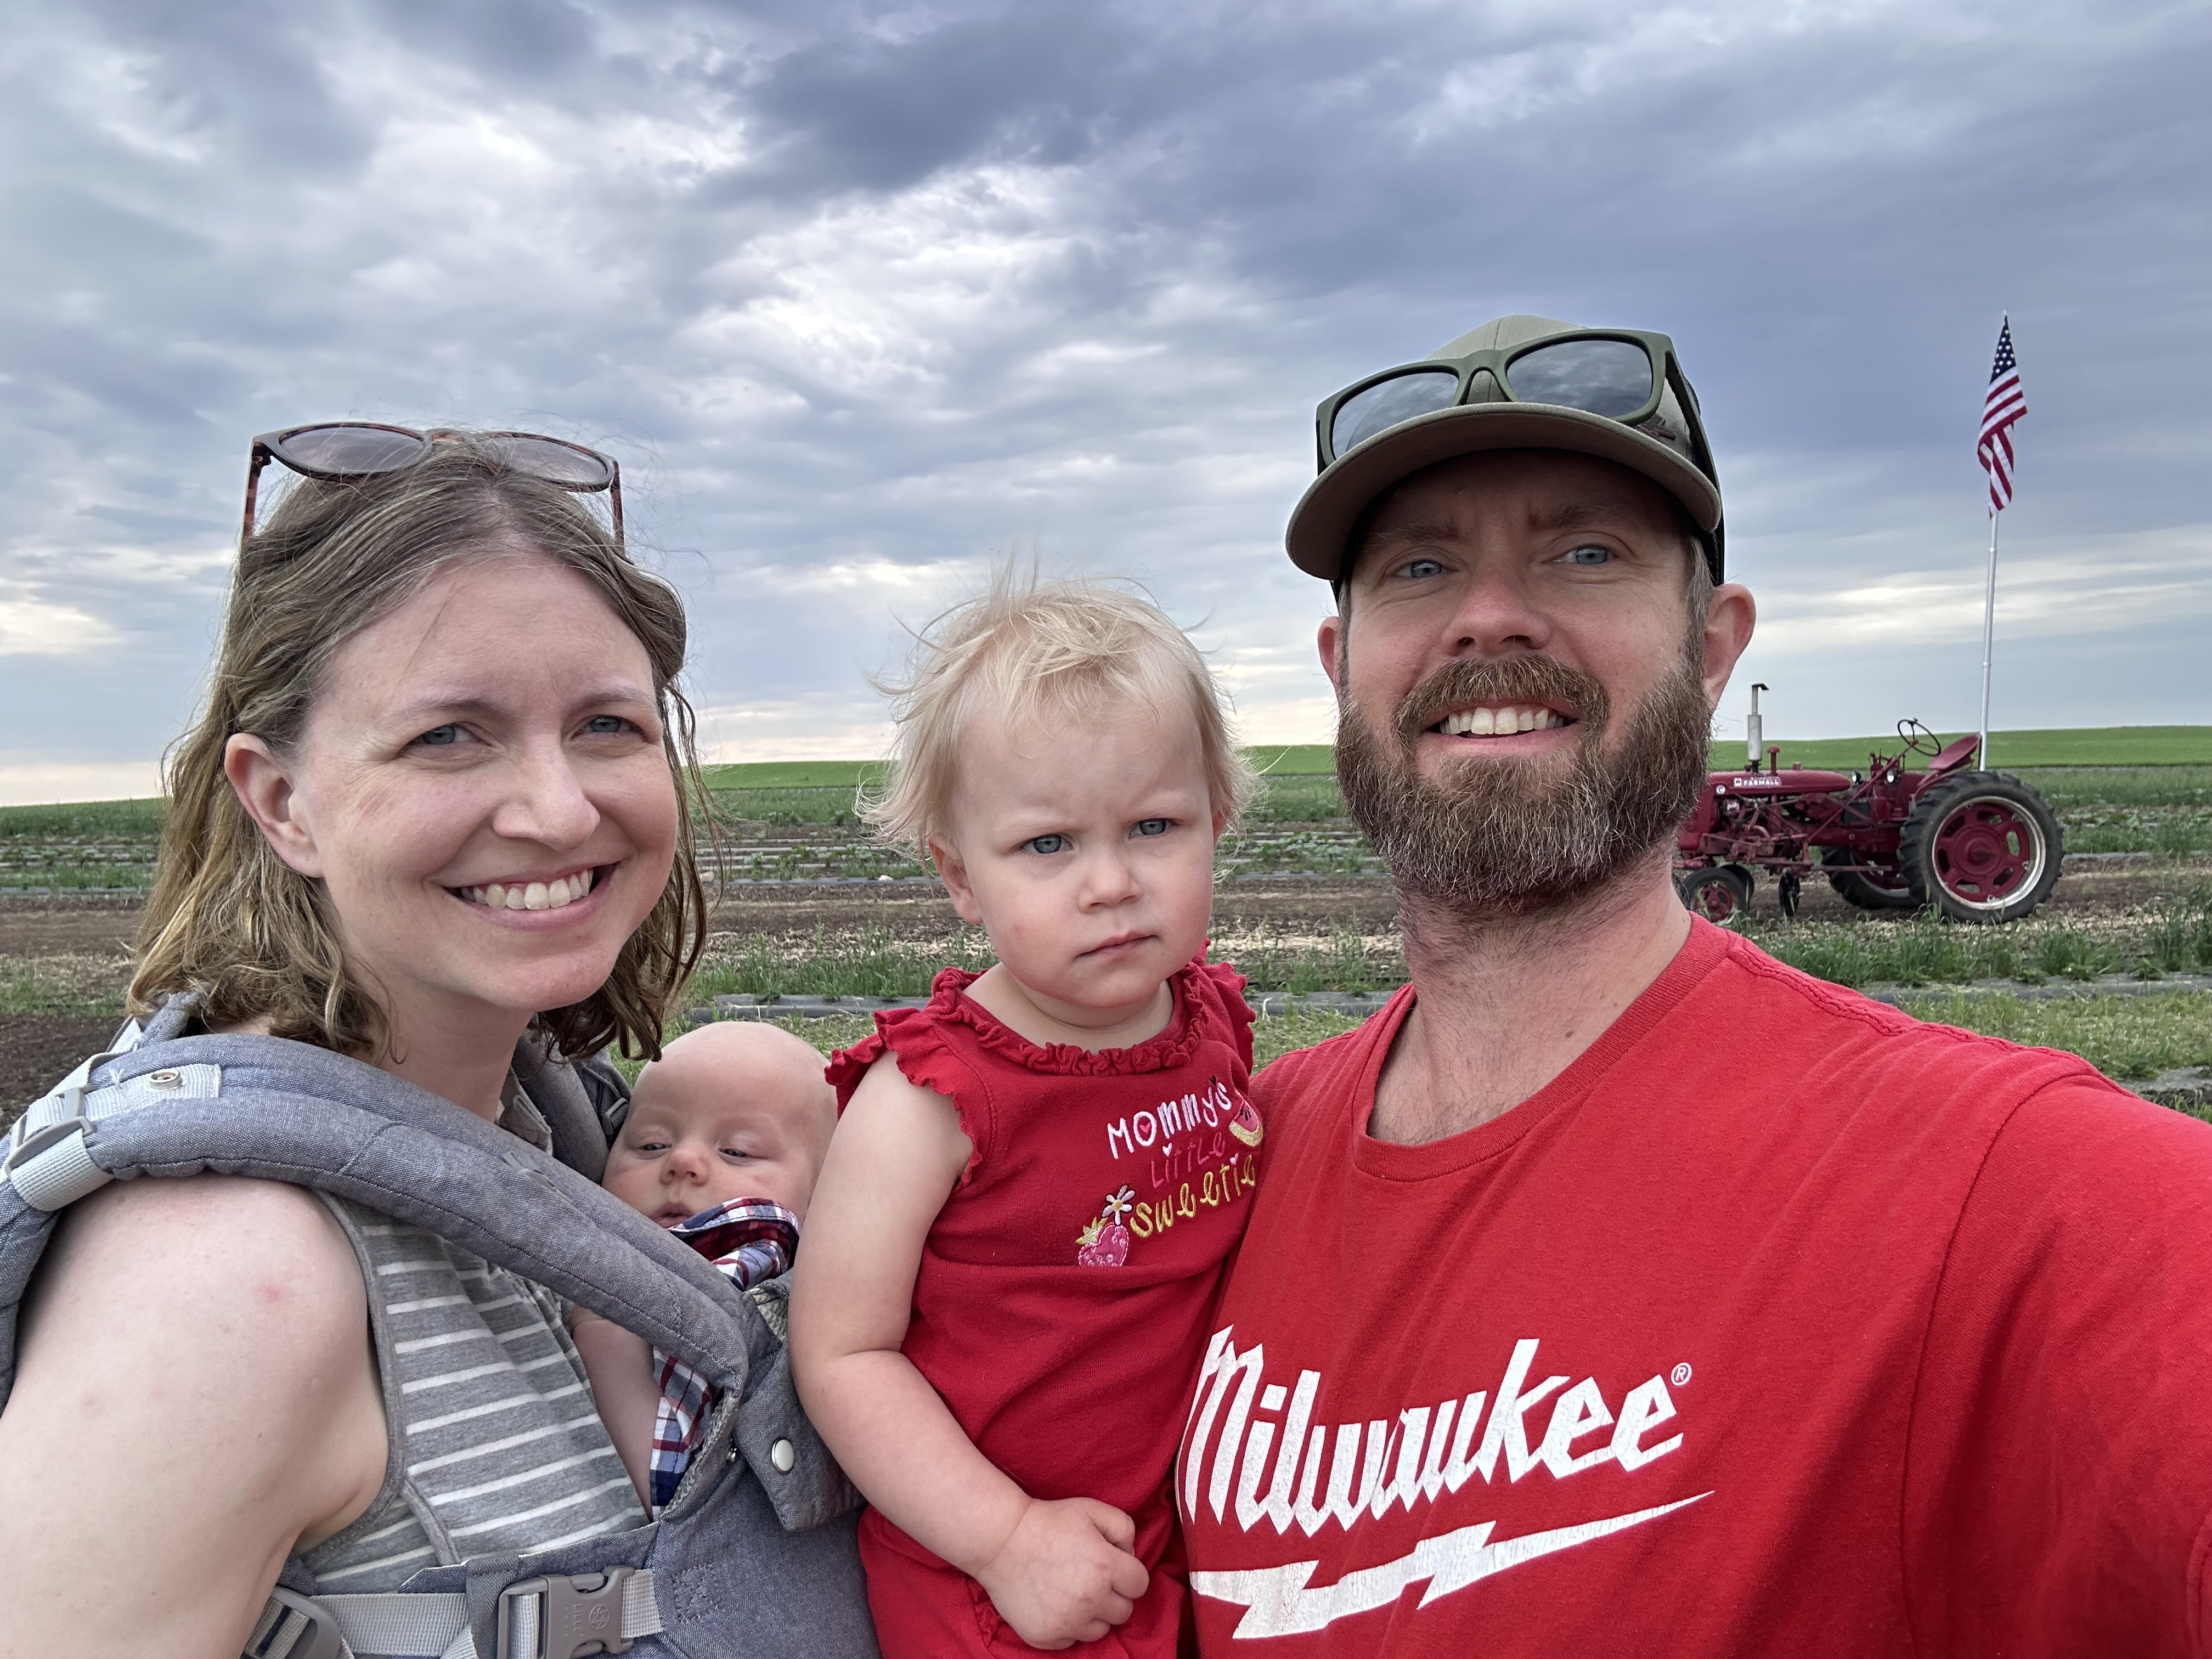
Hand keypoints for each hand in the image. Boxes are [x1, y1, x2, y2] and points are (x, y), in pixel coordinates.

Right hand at [971, 1497, 1148, 1649]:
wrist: (1000, 1540)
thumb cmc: (1048, 1521)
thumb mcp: (1091, 1509)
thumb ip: (1124, 1528)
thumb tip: (1131, 1554)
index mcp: (1105, 1568)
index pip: (1140, 1585)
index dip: (1129, 1574)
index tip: (1113, 1566)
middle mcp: (1090, 1600)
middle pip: (1124, 1612)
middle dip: (1113, 1596)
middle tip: (1092, 1579)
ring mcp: (1067, 1622)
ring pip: (1100, 1631)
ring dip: (1093, 1614)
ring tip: (1073, 1592)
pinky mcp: (1045, 1637)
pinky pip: (1071, 1641)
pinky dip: (1067, 1626)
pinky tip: (1054, 1603)